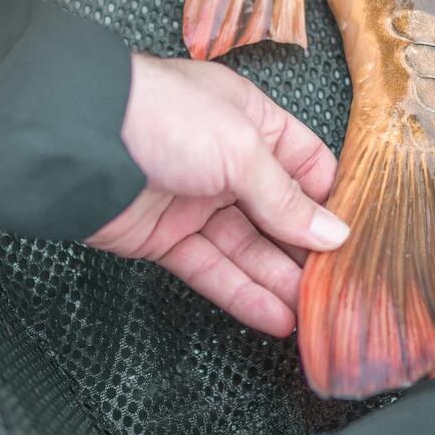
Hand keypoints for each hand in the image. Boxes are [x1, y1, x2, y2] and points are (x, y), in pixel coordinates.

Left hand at [87, 55, 346, 336]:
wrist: (78, 141)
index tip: (356, 240)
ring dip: (278, 282)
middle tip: (340, 288)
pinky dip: (242, 294)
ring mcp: (194, 201)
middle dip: (307, 251)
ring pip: (247, 249)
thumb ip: (286, 198)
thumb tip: (332, 233)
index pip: (305, 165)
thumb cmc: (160, 117)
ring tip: (312, 315)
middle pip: (278, 214)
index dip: (330, 203)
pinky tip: (273, 317)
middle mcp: (224, 161)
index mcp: (249, 121)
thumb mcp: (241, 148)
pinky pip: (212, 270)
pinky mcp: (164, 238)